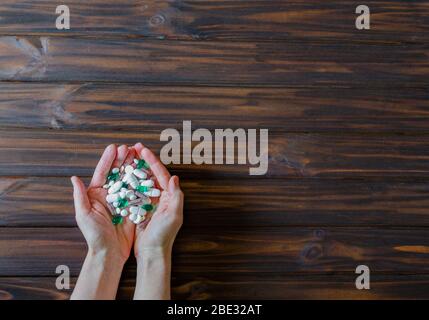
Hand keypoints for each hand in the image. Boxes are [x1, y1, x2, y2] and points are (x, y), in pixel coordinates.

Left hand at [71, 144, 135, 263]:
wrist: (109, 253)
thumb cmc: (94, 236)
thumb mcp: (84, 215)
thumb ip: (80, 196)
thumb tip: (74, 178)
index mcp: (96, 194)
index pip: (102, 173)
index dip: (108, 160)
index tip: (114, 147)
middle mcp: (110, 195)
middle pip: (117, 172)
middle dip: (123, 159)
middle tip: (130, 147)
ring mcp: (122, 200)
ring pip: (129, 179)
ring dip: (134, 166)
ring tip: (139, 155)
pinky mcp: (133, 207)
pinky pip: (139, 191)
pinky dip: (143, 181)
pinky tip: (148, 172)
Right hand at [133, 143, 183, 258]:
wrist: (152, 253)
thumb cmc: (164, 236)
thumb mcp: (173, 217)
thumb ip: (176, 197)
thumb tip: (175, 178)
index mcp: (169, 196)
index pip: (161, 173)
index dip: (152, 160)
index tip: (143, 149)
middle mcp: (161, 197)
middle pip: (151, 173)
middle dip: (143, 160)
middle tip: (134, 148)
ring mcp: (150, 202)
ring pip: (142, 180)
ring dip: (135, 168)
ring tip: (127, 156)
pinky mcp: (140, 208)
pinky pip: (134, 191)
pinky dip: (129, 181)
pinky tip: (121, 174)